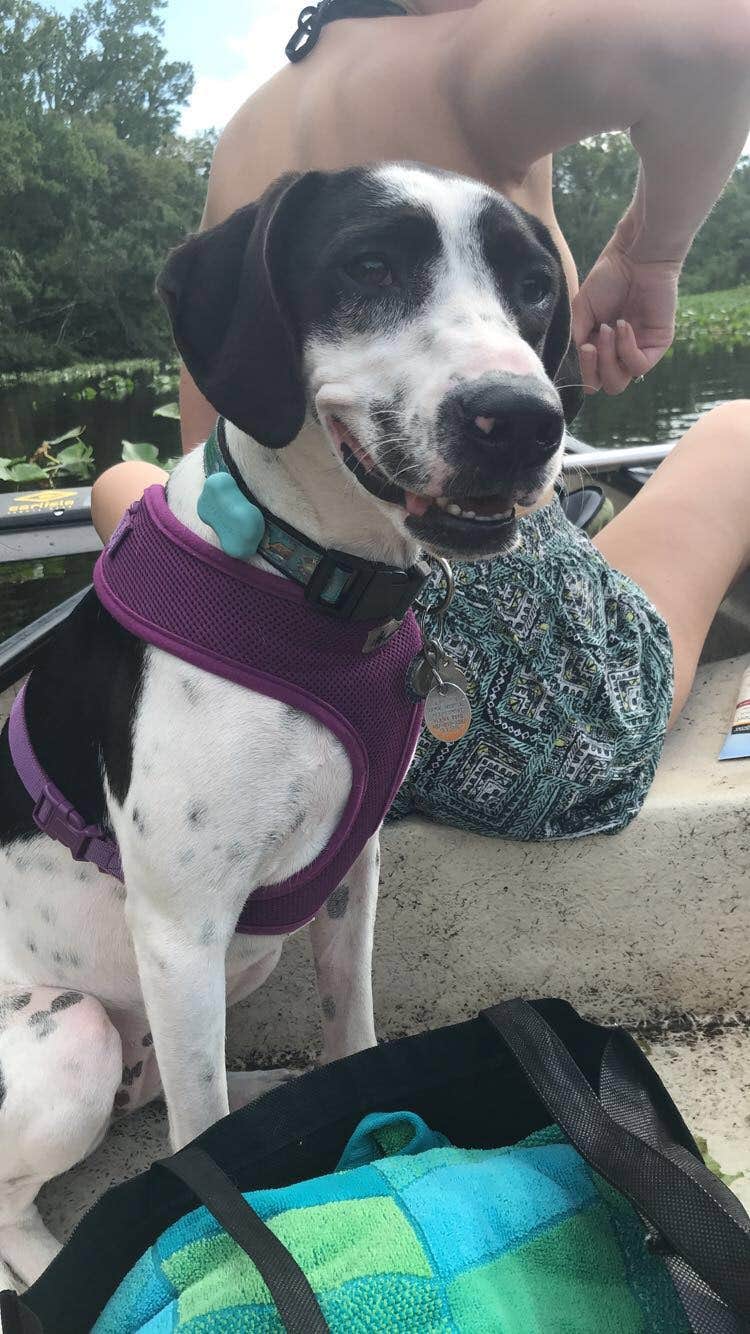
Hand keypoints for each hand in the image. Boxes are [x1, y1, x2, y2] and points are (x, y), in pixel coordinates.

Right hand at [572, 240, 680, 394]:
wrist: (635, 257)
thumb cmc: (608, 278)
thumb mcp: (581, 310)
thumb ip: (577, 338)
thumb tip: (579, 361)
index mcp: (601, 348)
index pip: (592, 379)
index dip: (585, 371)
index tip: (583, 346)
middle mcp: (621, 353)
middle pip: (607, 386)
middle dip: (595, 369)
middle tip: (592, 342)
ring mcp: (639, 350)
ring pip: (620, 382)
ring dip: (608, 359)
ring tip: (607, 329)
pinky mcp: (657, 345)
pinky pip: (639, 366)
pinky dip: (626, 349)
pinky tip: (623, 326)